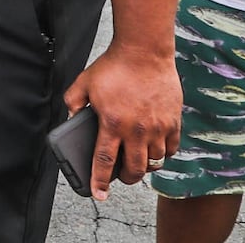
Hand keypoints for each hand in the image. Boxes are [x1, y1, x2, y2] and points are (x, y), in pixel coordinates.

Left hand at [63, 46, 181, 199]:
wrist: (144, 50)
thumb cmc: (114, 65)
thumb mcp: (84, 82)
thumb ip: (73, 102)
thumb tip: (72, 118)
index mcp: (111, 123)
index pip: (103, 161)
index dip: (99, 182)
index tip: (99, 194)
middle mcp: (135, 130)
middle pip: (133, 169)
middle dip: (125, 178)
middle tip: (121, 175)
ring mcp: (157, 126)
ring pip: (154, 162)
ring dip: (145, 165)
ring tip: (139, 160)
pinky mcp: (173, 120)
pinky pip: (171, 148)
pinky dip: (164, 153)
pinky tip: (156, 148)